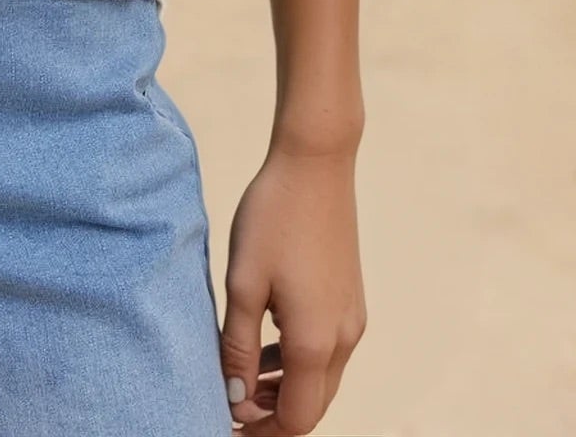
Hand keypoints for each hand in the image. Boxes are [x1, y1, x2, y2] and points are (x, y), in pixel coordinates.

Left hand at [220, 144, 366, 433]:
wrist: (314, 164)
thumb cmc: (272, 218)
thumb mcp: (243, 283)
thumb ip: (239, 346)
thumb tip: (235, 398)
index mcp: (316, 341)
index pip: (295, 419)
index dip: (260, 430)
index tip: (224, 420)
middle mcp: (344, 337)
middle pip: (312, 406)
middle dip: (272, 416)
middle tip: (230, 405)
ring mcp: (351, 317)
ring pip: (320, 379)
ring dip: (284, 389)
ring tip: (241, 376)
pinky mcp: (349, 298)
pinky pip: (326, 350)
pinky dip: (297, 362)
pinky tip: (264, 343)